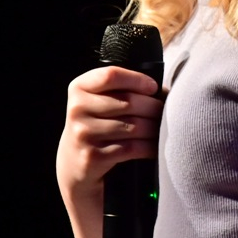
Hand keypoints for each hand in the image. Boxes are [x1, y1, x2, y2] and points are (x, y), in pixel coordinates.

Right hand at [58, 65, 163, 189]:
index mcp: (79, 88)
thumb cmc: (95, 124)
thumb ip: (118, 89)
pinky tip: (154, 146)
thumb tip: (159, 90)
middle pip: (128, 102)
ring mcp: (83, 133)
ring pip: (133, 126)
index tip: (153, 87)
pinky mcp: (93, 156)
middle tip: (163, 111)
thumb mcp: (96, 100)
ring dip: (153, 128)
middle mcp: (78, 108)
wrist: (74, 162)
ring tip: (161, 128)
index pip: (111, 76)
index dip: (137, 79)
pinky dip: (148, 147)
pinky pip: (131, 148)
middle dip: (153, 107)